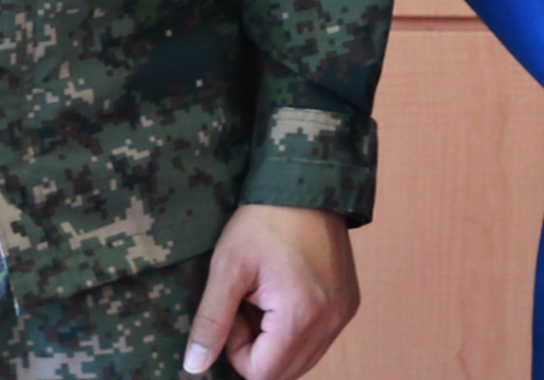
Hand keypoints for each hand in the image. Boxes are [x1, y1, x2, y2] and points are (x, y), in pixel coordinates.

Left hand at [182, 204, 358, 379]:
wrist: (306, 184)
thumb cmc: (264, 221)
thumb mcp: (227, 268)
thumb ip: (211, 322)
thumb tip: (194, 366)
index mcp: (301, 316)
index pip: (262, 374)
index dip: (237, 351)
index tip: (235, 310)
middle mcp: (331, 322)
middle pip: (284, 372)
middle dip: (258, 349)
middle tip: (249, 304)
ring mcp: (344, 314)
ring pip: (302, 360)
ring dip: (277, 342)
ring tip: (266, 298)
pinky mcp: (349, 304)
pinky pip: (318, 340)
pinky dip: (296, 330)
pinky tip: (286, 294)